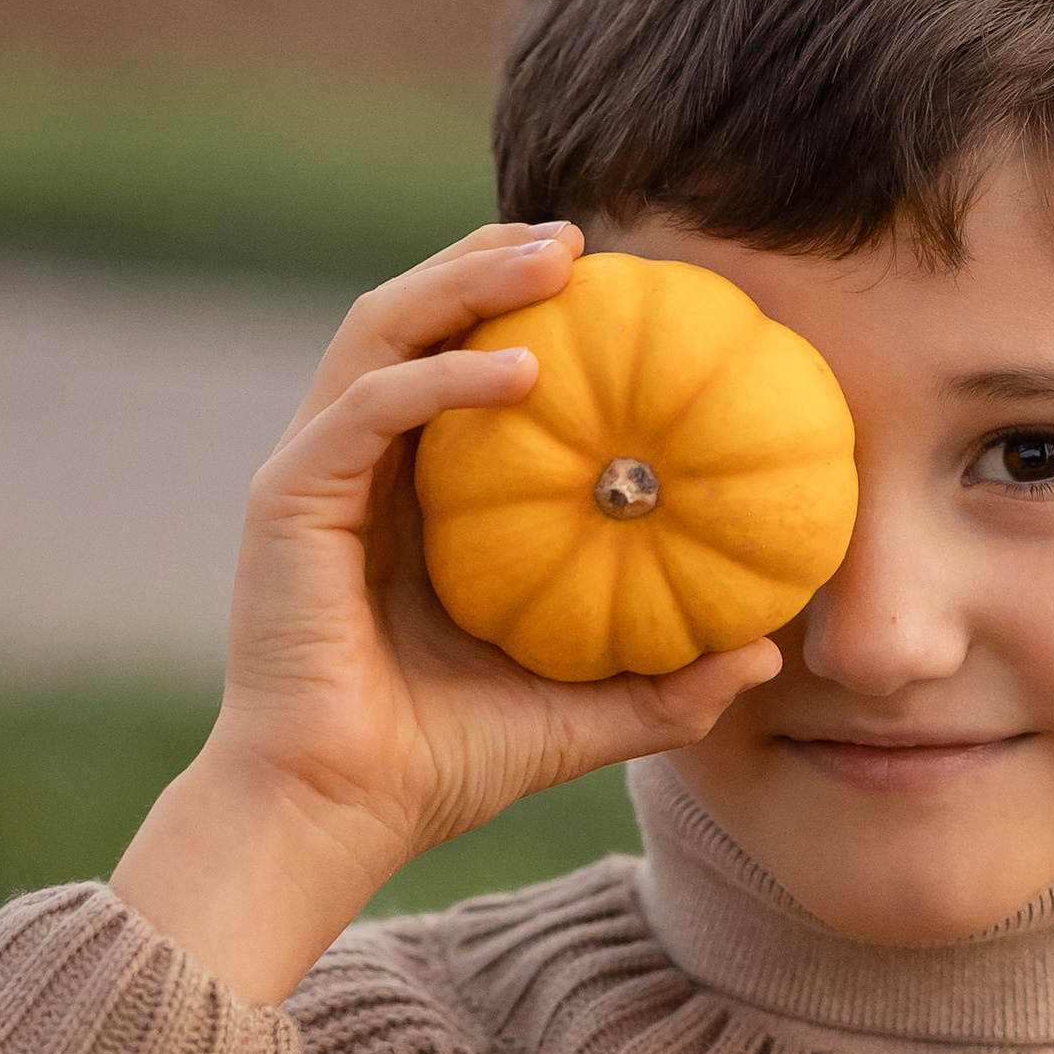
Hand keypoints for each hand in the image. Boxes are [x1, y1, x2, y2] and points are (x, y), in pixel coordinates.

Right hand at [111, 223, 780, 1002]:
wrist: (335, 815)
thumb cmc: (444, 767)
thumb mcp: (580, 716)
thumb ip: (665, 683)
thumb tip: (767, 650)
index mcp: (407, 499)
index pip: (457, 370)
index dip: (521, 313)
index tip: (612, 284)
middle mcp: (356, 469)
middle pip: (415, 321)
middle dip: (491, 263)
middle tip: (581, 239)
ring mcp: (315, 476)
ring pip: (381, 332)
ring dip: (465, 282)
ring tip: (553, 259)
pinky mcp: (287, 500)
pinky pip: (368, 408)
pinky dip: (441, 379)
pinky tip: (521, 371)